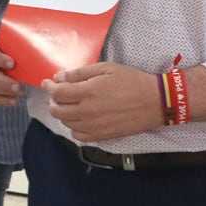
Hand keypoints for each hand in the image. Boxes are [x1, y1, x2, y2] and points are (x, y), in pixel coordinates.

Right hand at [0, 32, 22, 106]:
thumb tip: (47, 40)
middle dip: (2, 81)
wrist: (3, 52)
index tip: (12, 64)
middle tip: (19, 86)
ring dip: (2, 92)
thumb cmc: (13, 46)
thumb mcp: (16, 39)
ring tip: (19, 93)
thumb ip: (27, 39)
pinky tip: (13, 101)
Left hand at [45, 62, 163, 141]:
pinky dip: (74, 127)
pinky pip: (78, 135)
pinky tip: (80, 118)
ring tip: (69, 104)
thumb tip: (59, 77)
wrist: (156, 102)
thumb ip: (79, 73)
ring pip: (66, 123)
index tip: (49, 82)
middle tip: (59, 93)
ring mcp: (94, 126)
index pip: (57, 93)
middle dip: (53, 100)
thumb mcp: (106, 68)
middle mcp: (88, 112)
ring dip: (63, 113)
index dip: (49, 87)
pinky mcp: (102, 136)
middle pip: (57, 110)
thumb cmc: (133, 82)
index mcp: (88, 93)